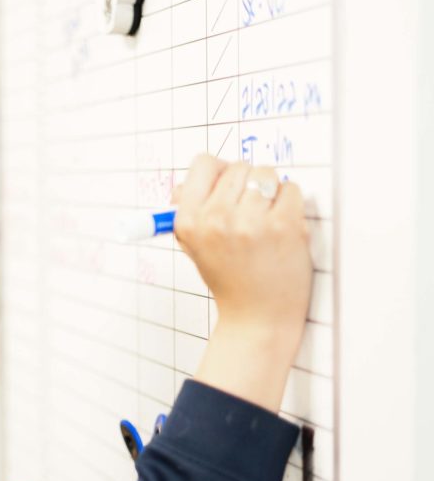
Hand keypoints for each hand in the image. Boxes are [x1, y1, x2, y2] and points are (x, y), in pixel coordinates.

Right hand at [172, 154, 312, 410]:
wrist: (257, 316)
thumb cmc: (229, 279)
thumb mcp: (194, 245)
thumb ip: (189, 209)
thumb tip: (190, 181)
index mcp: (188, 221)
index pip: (203, 163)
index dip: (218, 172)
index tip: (227, 187)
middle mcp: (216, 219)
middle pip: (239, 166)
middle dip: (247, 184)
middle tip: (249, 212)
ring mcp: (251, 222)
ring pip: (266, 174)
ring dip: (270, 192)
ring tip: (265, 220)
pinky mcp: (284, 226)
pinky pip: (291, 189)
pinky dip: (290, 203)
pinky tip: (282, 227)